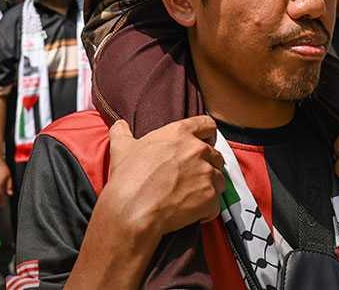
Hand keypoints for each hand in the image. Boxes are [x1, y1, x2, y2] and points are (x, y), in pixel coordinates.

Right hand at [103, 116, 224, 236]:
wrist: (133, 210)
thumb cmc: (128, 177)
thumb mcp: (121, 148)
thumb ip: (122, 132)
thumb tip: (119, 125)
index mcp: (180, 133)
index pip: (207, 124)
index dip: (207, 134)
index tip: (204, 142)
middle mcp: (198, 150)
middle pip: (216, 155)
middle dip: (207, 166)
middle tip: (191, 177)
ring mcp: (206, 173)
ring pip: (219, 180)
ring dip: (208, 188)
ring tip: (191, 197)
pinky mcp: (210, 197)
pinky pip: (216, 205)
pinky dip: (206, 210)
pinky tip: (191, 213)